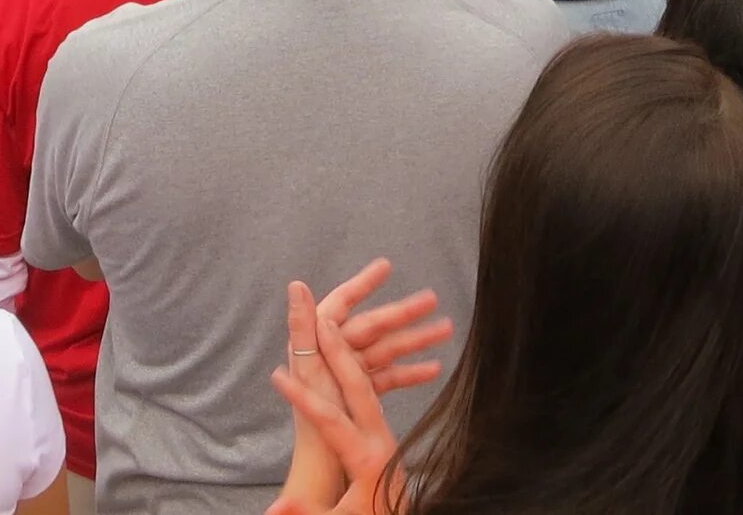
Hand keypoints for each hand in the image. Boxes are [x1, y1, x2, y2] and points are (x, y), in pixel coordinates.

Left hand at [270, 261, 448, 514]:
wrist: (326, 475)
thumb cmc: (313, 427)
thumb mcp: (309, 373)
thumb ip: (302, 328)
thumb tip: (296, 284)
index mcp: (317, 345)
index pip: (340, 304)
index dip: (362, 284)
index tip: (387, 267)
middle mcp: (331, 356)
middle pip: (372, 326)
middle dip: (403, 313)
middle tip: (434, 299)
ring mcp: (347, 376)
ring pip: (386, 350)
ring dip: (415, 340)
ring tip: (447, 327)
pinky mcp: (360, 397)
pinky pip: (389, 377)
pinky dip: (410, 372)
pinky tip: (435, 368)